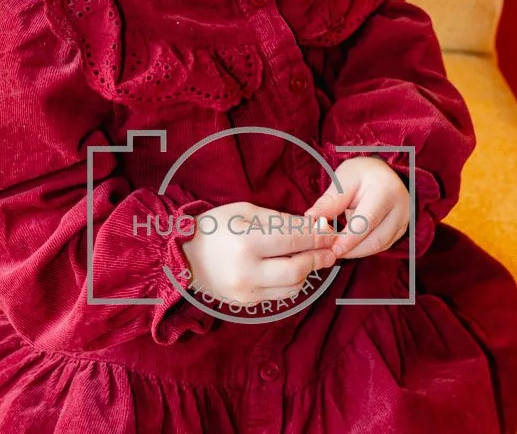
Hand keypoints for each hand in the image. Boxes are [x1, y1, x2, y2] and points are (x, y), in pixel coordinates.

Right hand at [180, 200, 337, 305]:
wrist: (185, 255)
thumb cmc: (217, 226)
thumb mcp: (246, 212)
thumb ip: (279, 221)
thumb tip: (313, 227)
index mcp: (247, 241)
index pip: (294, 239)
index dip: (317, 235)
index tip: (330, 230)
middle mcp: (248, 270)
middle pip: (297, 268)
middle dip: (318, 257)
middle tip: (331, 249)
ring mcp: (247, 291)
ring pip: (292, 287)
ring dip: (308, 271)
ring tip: (316, 258)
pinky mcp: (246, 303)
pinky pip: (279, 296)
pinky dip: (291, 282)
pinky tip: (295, 269)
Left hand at [306, 156, 409, 260]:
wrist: (382, 172)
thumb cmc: (361, 174)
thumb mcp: (343, 179)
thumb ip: (330, 201)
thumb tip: (311, 220)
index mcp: (385, 189)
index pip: (366, 221)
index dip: (348, 239)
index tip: (331, 248)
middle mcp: (400, 206)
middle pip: (375, 239)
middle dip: (351, 249)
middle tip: (331, 252)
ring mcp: (404, 219)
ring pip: (379, 246)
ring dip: (357, 251)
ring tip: (338, 249)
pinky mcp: (402, 229)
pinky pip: (383, 246)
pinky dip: (365, 248)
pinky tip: (351, 246)